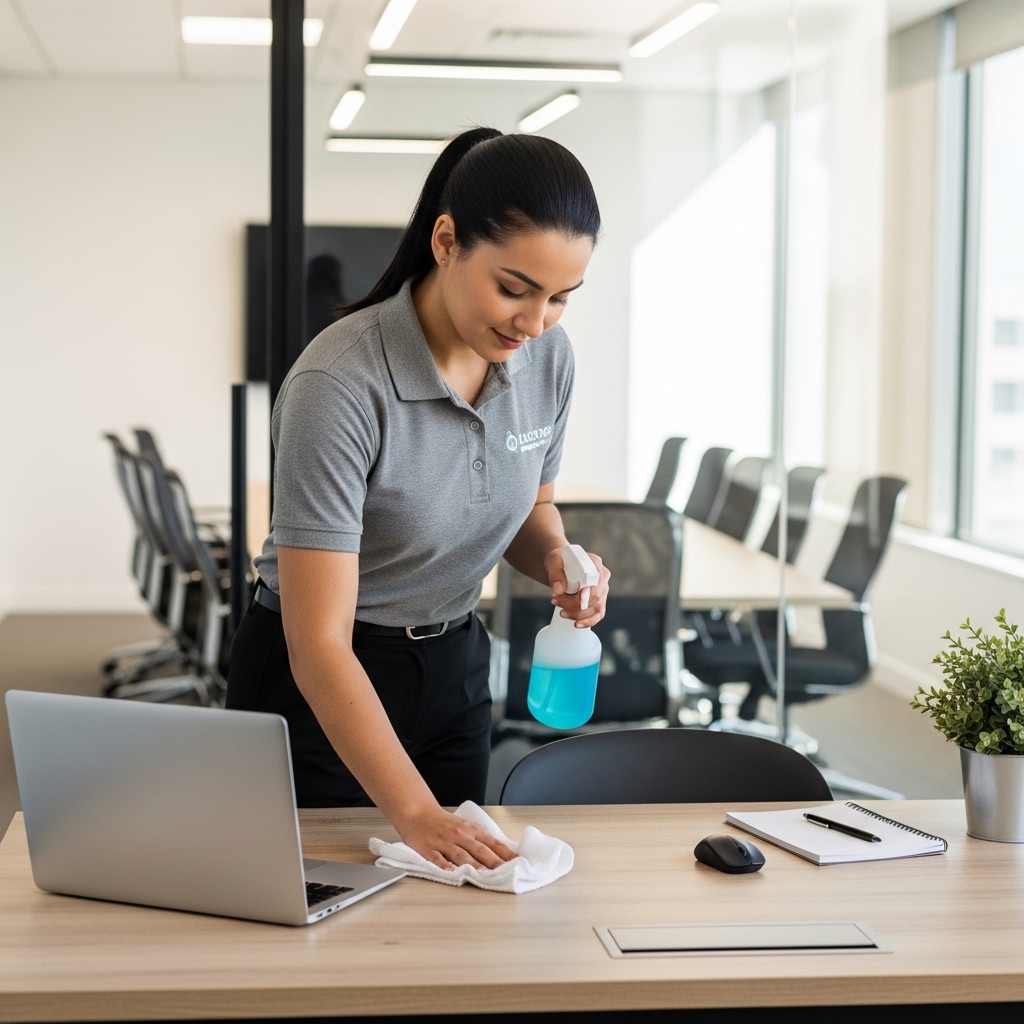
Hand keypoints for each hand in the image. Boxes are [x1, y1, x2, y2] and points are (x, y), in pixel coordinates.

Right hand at [396, 805, 516, 870]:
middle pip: (479, 850)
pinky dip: (443, 865)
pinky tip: (450, 872)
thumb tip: (502, 854)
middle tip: (505, 872)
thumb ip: (480, 840)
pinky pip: (437, 858)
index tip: (518, 862)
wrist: (419, 813)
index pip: (492, 842)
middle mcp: (460, 835)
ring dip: (472, 864)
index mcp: (471, 830)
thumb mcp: (465, 827)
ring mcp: (444, 842)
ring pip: (460, 855)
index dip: (505, 853)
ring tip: (482, 874)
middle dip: (493, 861)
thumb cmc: (444, 823)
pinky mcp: (429, 849)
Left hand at [544, 548, 610, 628]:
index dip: (589, 591)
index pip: (598, 579)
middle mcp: (602, 577)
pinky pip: (598, 614)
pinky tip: (576, 624)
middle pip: (596, 596)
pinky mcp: (598, 601)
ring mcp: (601, 590)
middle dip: (575, 604)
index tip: (575, 596)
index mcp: (595, 563)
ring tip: (562, 613)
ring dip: (579, 614)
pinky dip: (588, 622)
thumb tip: (558, 590)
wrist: (560, 566)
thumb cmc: (559, 561)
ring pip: (596, 608)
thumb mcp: (554, 562)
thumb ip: (555, 574)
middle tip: (556, 602)